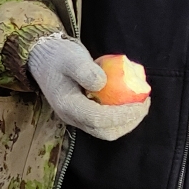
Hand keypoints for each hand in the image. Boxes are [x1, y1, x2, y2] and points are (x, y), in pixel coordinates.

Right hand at [27, 32, 148, 140]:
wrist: (44, 59)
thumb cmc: (58, 56)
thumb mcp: (72, 57)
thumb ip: (85, 70)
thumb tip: (102, 83)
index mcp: (67, 105)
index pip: (98, 119)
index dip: (122, 115)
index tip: (140, 103)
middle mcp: (71, 117)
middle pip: (105, 132)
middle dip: (129, 122)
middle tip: (143, 104)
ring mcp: (77, 118)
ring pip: (106, 131)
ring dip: (127, 121)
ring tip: (141, 103)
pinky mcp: (83, 114)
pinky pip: (105, 123)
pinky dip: (121, 116)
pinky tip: (130, 101)